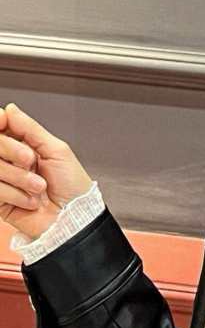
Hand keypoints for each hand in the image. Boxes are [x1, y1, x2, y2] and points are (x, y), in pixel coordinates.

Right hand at [0, 102, 94, 240]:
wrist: (75, 218)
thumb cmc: (73, 187)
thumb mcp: (57, 151)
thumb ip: (30, 129)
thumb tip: (9, 109)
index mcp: (24, 145)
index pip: (1, 127)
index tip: (1, 121)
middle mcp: (11, 161)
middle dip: (12, 150)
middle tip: (30, 160)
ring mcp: (4, 180)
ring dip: (18, 177)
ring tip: (39, 187)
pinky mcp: (0, 201)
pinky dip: (16, 194)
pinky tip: (30, 201)